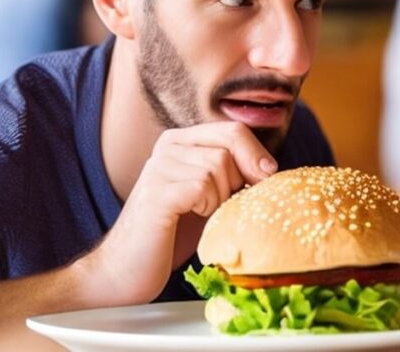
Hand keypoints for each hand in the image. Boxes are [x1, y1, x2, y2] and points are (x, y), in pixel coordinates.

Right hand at [76, 121, 277, 304]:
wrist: (128, 270)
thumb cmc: (174, 234)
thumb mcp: (209, 194)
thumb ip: (231, 172)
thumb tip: (271, 167)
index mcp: (182, 141)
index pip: (233, 130)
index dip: (256, 153)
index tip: (267, 178)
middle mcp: (168, 146)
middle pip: (230, 145)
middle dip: (240, 178)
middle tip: (225, 204)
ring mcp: (159, 166)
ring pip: (218, 166)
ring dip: (221, 197)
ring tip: (201, 214)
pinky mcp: (156, 190)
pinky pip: (203, 186)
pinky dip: (207, 207)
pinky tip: (189, 218)